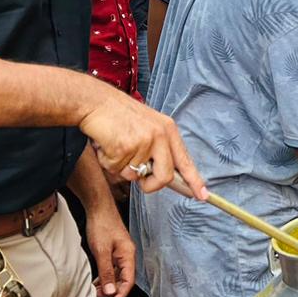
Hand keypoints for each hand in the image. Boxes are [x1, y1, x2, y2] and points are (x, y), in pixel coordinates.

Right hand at [79, 92, 206, 198]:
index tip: (202, 195)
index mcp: (168, 130)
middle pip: (164, 176)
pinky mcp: (125, 147)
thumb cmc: (117, 114)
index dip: (194, 180)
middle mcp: (160, 135)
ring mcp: (143, 141)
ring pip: (134, 175)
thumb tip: (163, 175)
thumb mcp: (147, 126)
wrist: (95, 101)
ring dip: (120, 167)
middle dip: (151, 185)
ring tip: (115, 145)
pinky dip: (107, 162)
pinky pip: (116, 169)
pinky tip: (106, 144)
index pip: (184, 160)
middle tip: (140, 180)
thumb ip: (158, 148)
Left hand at [85, 206, 136, 296]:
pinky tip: (96, 280)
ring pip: (116, 274)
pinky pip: (111, 268)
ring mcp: (120, 252)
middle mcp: (127, 255)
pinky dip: (104, 276)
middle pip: (123, 279)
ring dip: (107, 284)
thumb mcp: (102, 251)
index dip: (120, 295)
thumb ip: (107, 272)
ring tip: (95, 291)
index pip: (128, 281)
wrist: (98, 207)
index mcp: (128, 255)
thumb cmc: (102, 225)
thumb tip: (111, 291)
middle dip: (112, 291)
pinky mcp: (113, 250)